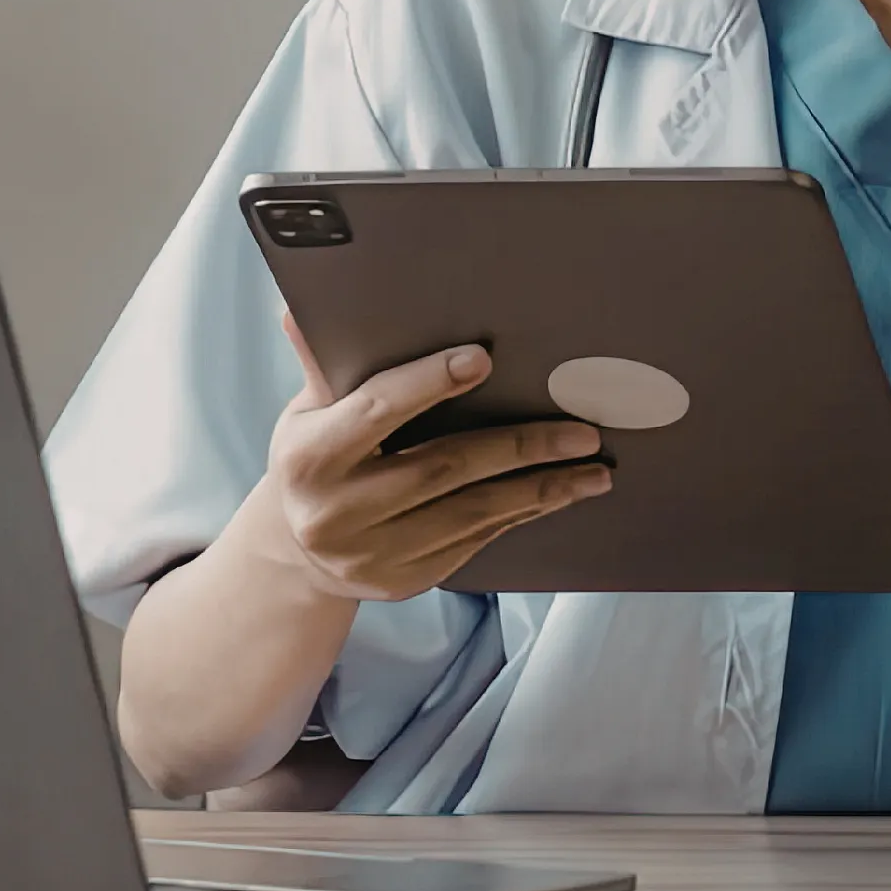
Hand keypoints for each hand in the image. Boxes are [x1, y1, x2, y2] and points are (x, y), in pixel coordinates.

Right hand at [265, 311, 611, 601]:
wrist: (298, 552)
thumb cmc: (314, 461)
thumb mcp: (307, 413)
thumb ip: (322, 365)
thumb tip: (298, 309)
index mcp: (310, 457)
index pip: (378, 410)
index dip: (429, 382)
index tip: (483, 358)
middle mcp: (337, 512)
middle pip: (443, 467)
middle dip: (520, 447)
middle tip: (582, 430)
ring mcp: (371, 554)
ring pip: (471, 514)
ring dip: (540, 489)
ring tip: (592, 469)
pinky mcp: (403, 581)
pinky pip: (474, 542)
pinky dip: (519, 514)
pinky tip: (555, 494)